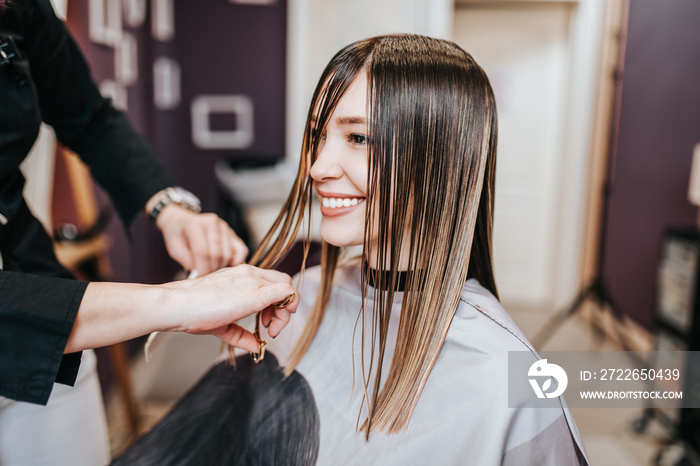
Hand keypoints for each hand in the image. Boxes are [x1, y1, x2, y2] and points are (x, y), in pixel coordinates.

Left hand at [156, 204, 247, 274]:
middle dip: (211, 270)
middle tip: (205, 277)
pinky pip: (241, 250)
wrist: (182, 220)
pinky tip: (228, 266)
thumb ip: (187, 261)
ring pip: (228, 254)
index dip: (202, 269)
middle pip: (217, 254)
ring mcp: (225, 227)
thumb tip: (201, 275)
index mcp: (195, 225)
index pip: (203, 252)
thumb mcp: (175, 249)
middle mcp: (212, 223)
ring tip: (212, 270)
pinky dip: (238, 261)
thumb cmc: (178, 235)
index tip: (199, 278)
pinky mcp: (233, 233)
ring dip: (221, 267)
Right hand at [163, 265, 297, 351]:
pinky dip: (286, 307)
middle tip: (270, 326)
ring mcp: (253, 280)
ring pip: (287, 285)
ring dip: (285, 309)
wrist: (179, 305)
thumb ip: (241, 334)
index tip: (266, 322)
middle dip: (284, 305)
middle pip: (284, 282)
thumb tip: (255, 346)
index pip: (272, 282)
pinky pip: (285, 291)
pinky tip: (271, 326)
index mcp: (243, 275)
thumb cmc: (193, 311)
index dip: (276, 303)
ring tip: (269, 328)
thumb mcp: (222, 323)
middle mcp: (250, 273)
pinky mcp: (255, 292)